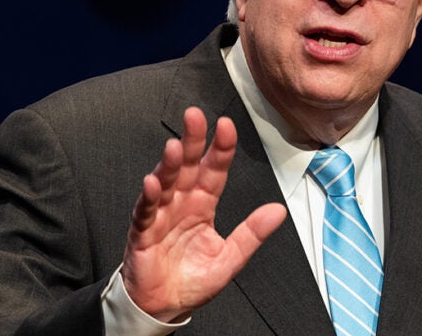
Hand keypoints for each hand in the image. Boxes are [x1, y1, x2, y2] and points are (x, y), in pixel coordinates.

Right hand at [121, 107, 286, 321]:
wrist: (164, 306)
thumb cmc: (193, 280)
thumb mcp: (230, 258)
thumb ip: (252, 233)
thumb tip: (278, 211)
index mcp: (203, 205)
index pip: (214, 171)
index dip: (220, 149)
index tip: (226, 126)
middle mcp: (181, 204)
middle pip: (186, 166)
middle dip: (191, 141)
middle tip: (195, 116)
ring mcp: (161, 215)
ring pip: (165, 183)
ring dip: (168, 164)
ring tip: (174, 147)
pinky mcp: (143, 233)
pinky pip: (146, 212)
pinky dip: (149, 198)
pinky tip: (153, 184)